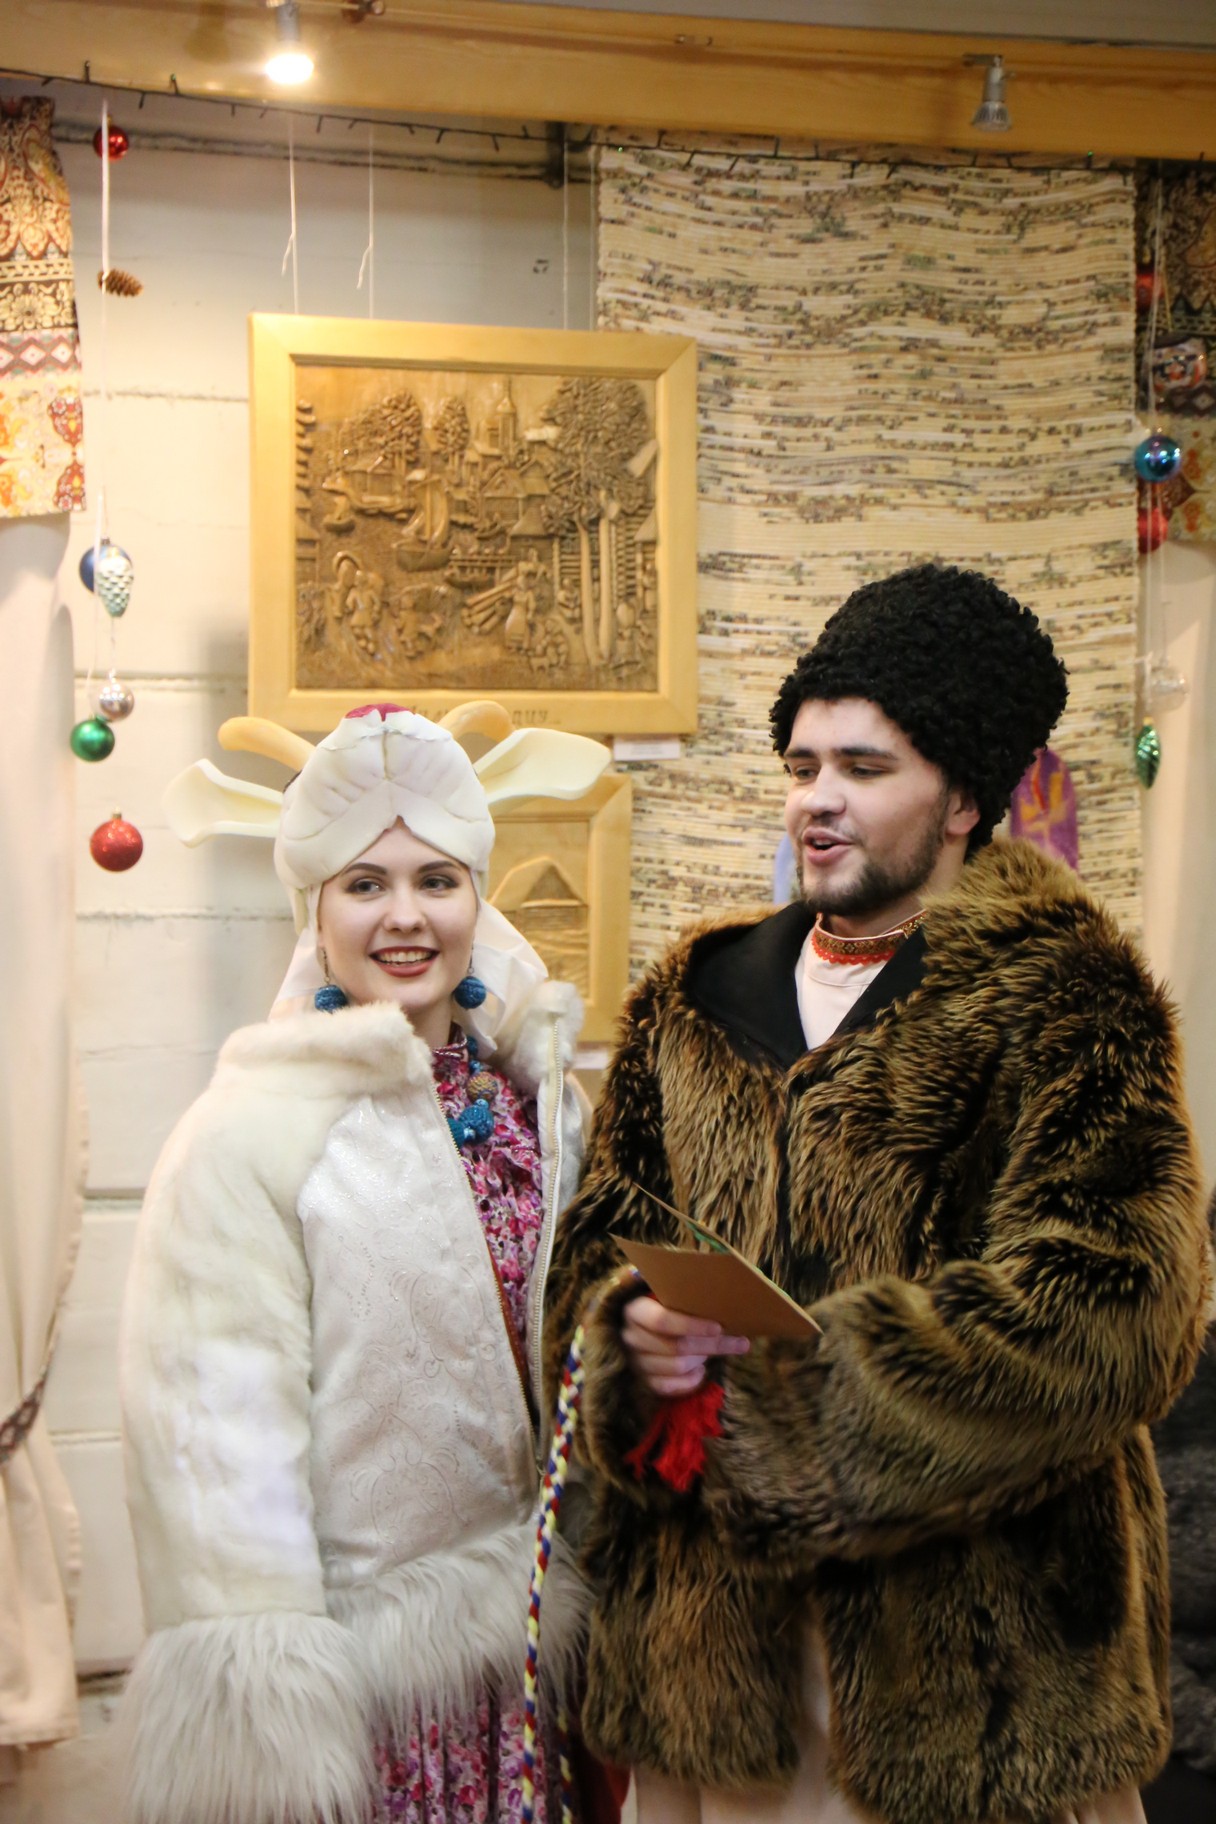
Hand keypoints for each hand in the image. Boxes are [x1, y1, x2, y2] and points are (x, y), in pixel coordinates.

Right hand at [620, 1294, 749, 1398]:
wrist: (636, 1326)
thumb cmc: (659, 1305)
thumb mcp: (663, 1293)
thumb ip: (681, 1295)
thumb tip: (720, 1297)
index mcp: (635, 1311)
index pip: (662, 1320)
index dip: (691, 1325)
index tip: (718, 1327)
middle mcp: (631, 1338)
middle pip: (677, 1347)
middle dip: (711, 1345)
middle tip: (738, 1341)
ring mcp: (636, 1362)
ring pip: (678, 1367)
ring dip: (701, 1360)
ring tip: (713, 1350)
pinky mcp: (644, 1382)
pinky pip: (671, 1387)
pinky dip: (691, 1381)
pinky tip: (700, 1370)